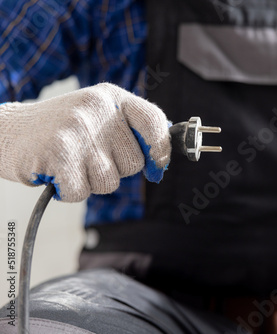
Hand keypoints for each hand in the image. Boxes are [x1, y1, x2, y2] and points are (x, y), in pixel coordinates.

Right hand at [0, 83, 169, 201]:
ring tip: (71, 163)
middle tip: (87, 156)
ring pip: (109, 182)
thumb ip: (131, 133)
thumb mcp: (98, 117)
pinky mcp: (59, 152)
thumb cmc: (62, 131)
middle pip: (135, 163)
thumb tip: (161, 163)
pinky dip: (69, 192)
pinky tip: (57, 173)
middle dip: (114, 169)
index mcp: (112, 98)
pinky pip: (82, 192)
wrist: (8, 131)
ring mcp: (78, 129)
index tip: (158, 163)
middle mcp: (98, 109)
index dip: (161, 146)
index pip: (154, 120)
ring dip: (91, 182)